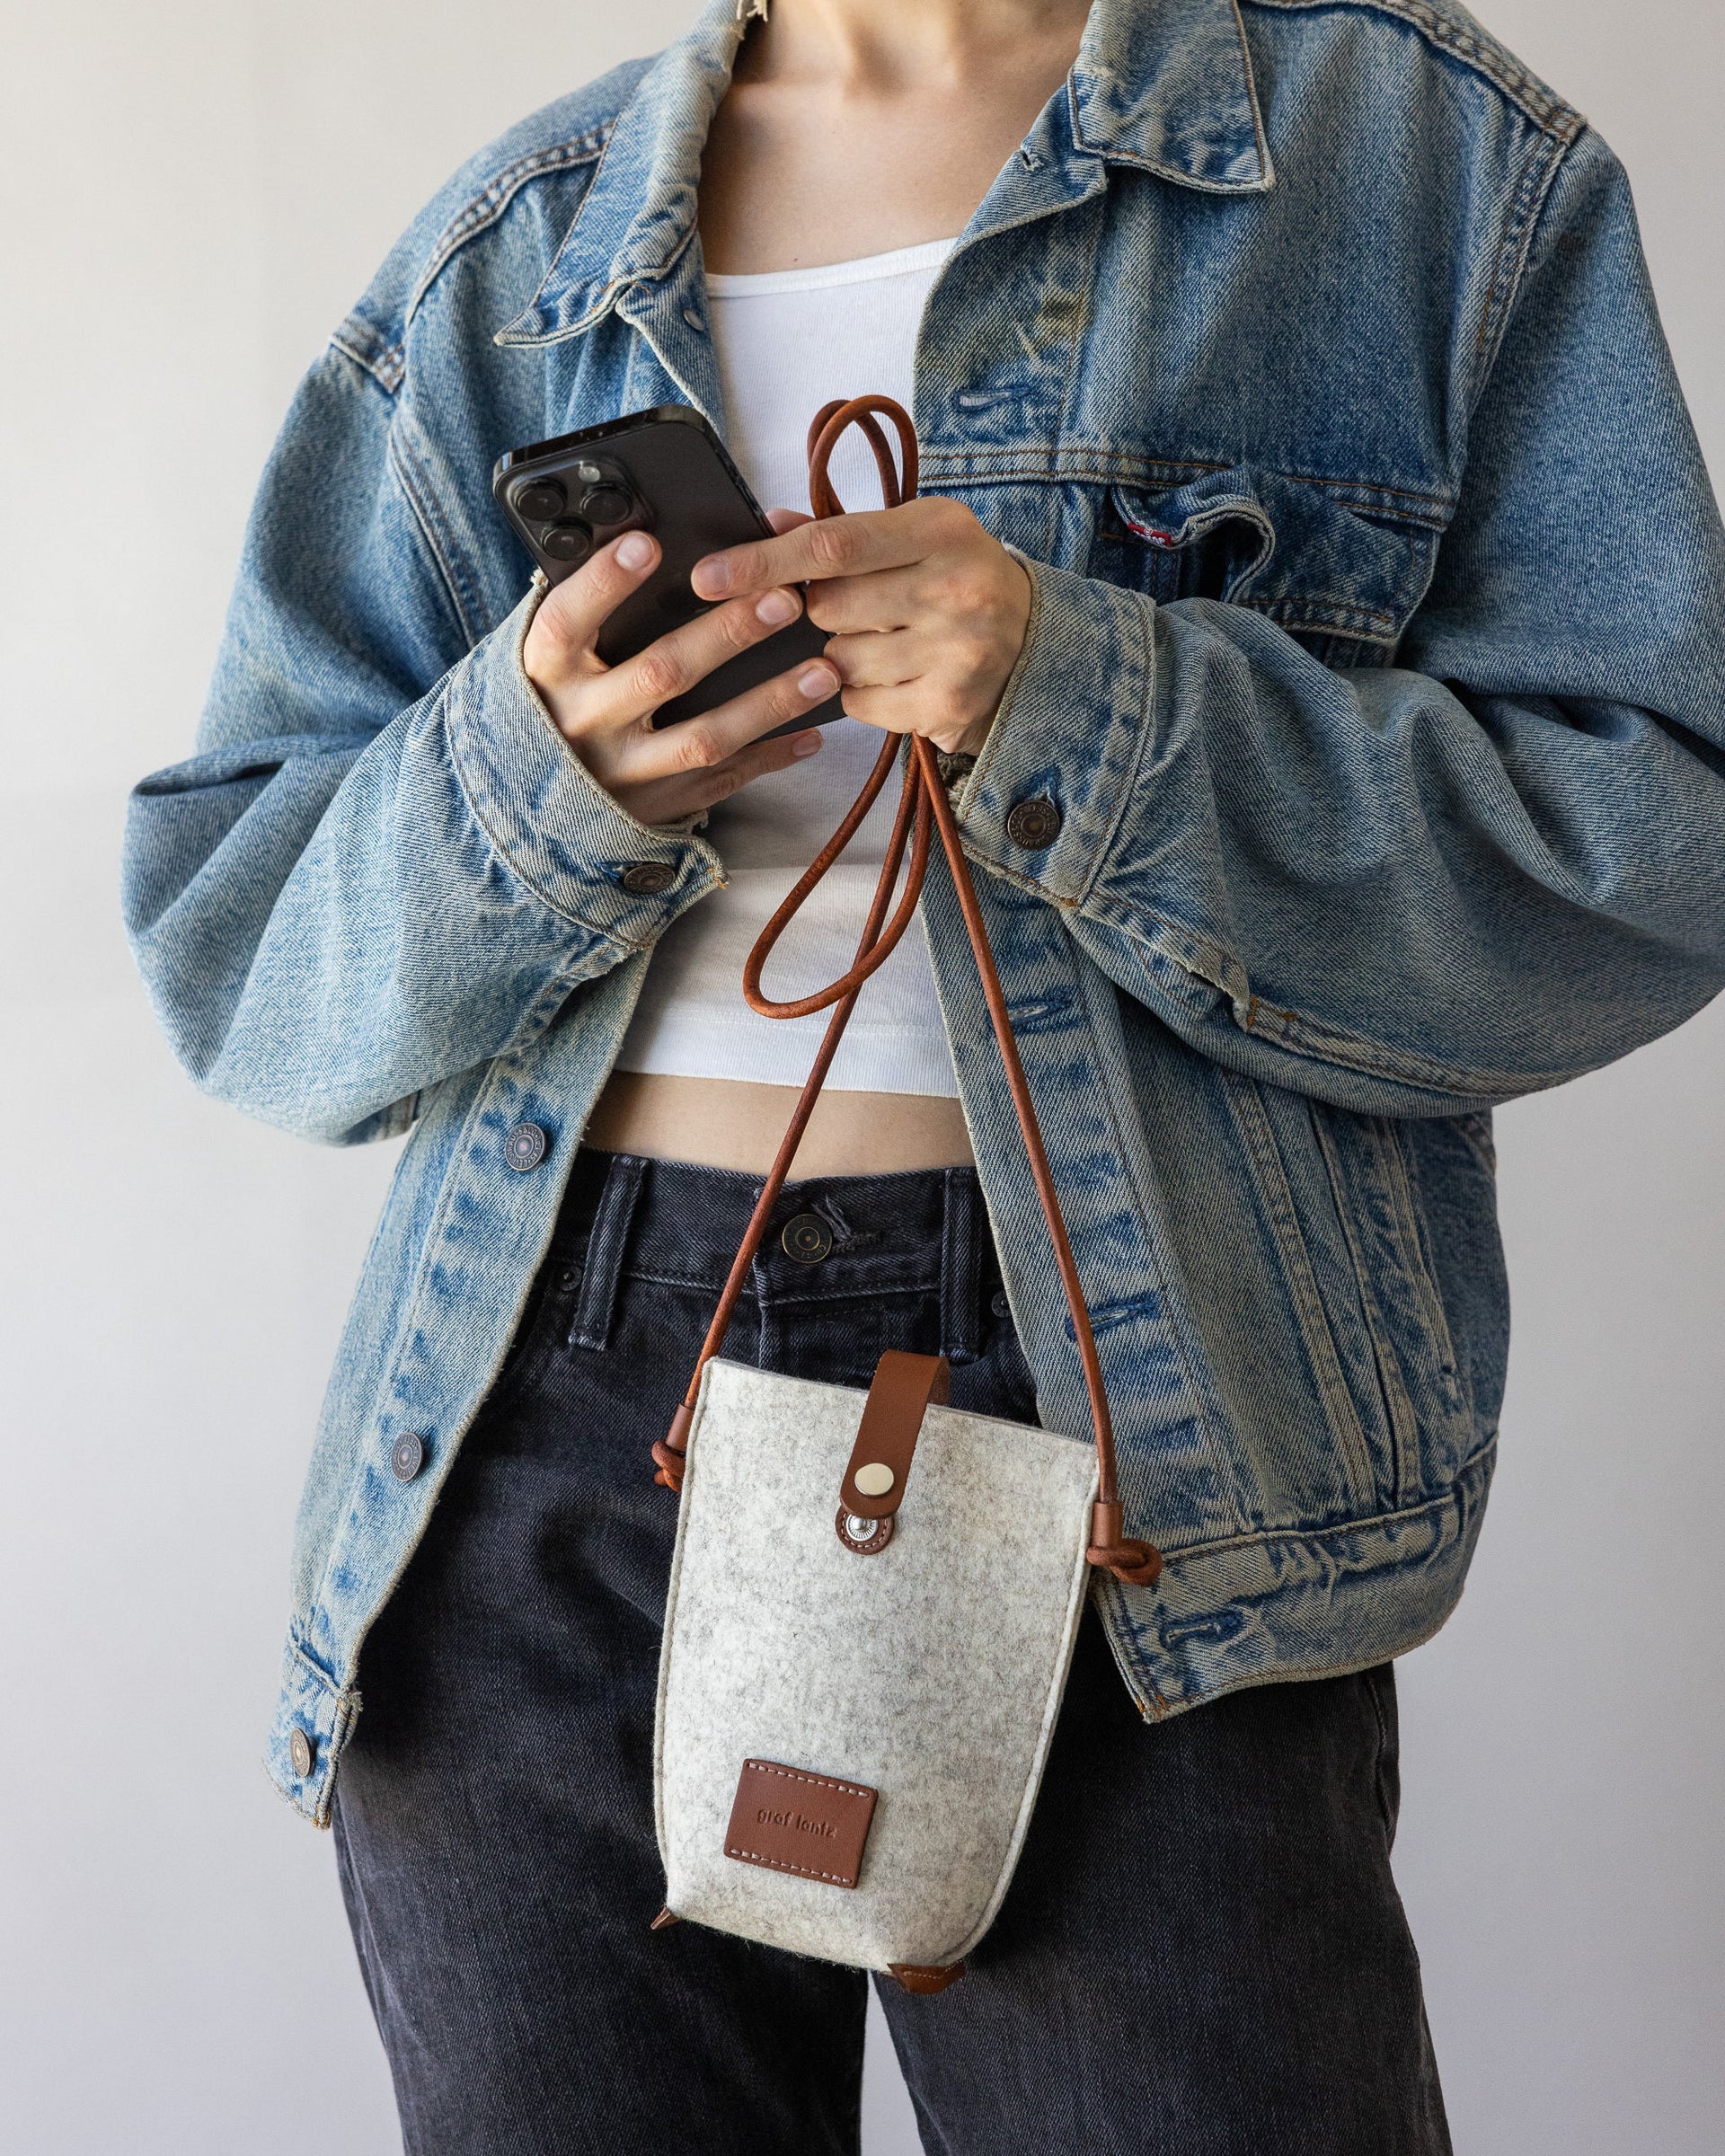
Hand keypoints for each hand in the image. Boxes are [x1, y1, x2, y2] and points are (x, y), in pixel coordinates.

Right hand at [520, 520, 838, 826]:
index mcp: (546, 673)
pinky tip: (812, 732)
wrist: (532, 806)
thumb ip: (586, 614)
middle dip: (726, 635)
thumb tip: (641, 543)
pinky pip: (722, 780)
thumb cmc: (553, 704)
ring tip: (821, 672)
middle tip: (784, 601)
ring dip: (768, 704)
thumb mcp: (550, 660)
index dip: (605, 582)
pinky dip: (770, 757)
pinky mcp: (656, 805)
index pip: (568, 621)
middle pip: (660, 673)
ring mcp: (623, 770)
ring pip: (703, 737)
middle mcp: (583, 723)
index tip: (648, 542)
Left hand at [689, 498, 1031, 756]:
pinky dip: (860, 691)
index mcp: (941, 530)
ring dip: (837, 655)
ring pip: (837, 661)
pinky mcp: (947, 707)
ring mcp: (954, 654)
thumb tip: (769, 525)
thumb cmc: (959, 578)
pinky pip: (858, 704)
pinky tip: (894, 673)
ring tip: (881, 640)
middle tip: (849, 606)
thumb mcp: (917, 535)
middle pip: (827, 608)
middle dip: (814, 611)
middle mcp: (953, 590)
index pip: (833, 543)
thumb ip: (844, 531)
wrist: (1039, 644)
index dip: (762, 561)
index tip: (707, 577)